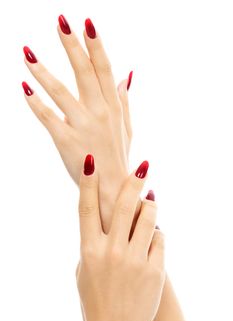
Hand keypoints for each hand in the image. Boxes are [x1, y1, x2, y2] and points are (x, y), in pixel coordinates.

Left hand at [22, 16, 132, 230]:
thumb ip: (124, 101)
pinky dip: (35, 102)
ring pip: (61, 92)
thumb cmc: (119, 157)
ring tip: (27, 52)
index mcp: (114, 107)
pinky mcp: (66, 141)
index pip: (104, 69)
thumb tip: (125, 76)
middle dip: (72, 45)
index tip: (86, 24)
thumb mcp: (127, 127)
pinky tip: (24, 87)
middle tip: (60, 22)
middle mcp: (100, 112)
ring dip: (43, 71)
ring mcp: (83, 126)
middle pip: (84, 72)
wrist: (113, 189)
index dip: (95, 45)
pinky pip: (48, 117)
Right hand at [76, 155, 165, 320]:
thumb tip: (107, 217)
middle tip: (142, 167)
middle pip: (122, 205)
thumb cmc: (95, 297)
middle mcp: (110, 252)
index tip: (91, 161)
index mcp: (89, 250)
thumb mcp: (84, 269)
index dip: (88, 182)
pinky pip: (160, 238)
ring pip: (148, 217)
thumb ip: (93, 242)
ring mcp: (134, 261)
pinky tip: (153, 235)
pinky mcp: (155, 270)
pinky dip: (157, 233)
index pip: (86, 208)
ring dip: (150, 204)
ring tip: (150, 199)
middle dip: (133, 181)